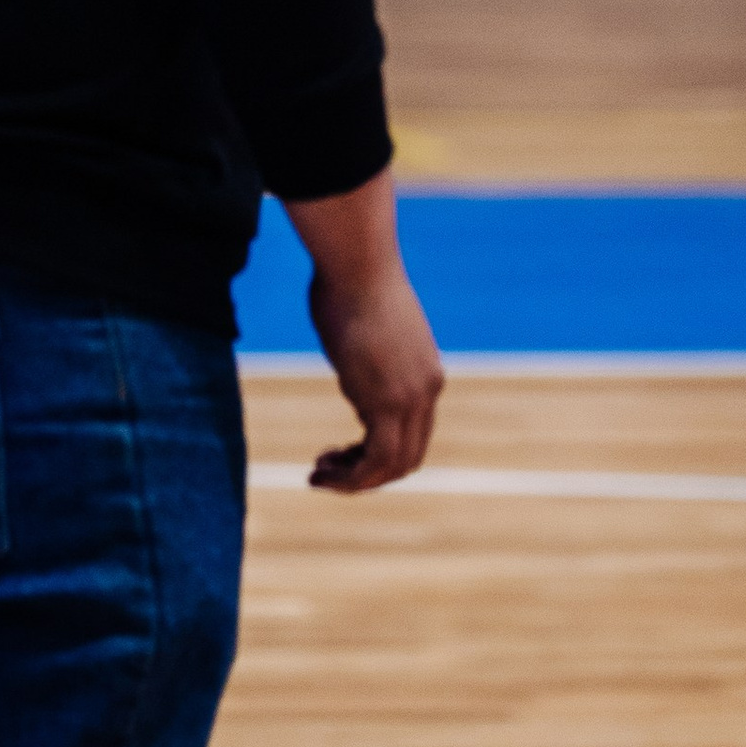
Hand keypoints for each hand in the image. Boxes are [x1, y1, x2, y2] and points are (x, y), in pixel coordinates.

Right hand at [279, 168, 443, 492]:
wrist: (357, 264)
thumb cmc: (350, 282)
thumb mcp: (366, 327)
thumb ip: (367, 352)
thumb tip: (348, 341)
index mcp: (426, 373)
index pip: (412, 435)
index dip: (377, 454)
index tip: (341, 451)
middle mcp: (427, 390)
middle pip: (407, 458)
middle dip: (367, 474)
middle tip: (327, 469)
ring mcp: (411, 397)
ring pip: (392, 466)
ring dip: (353, 481)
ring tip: (318, 476)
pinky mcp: (387, 401)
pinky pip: (375, 461)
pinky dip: (350, 478)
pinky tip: (321, 472)